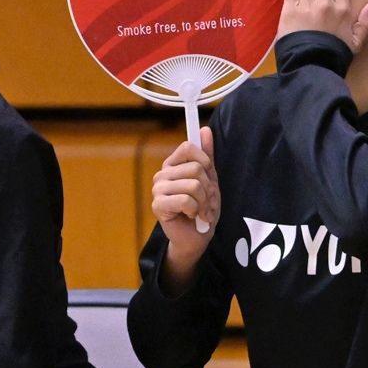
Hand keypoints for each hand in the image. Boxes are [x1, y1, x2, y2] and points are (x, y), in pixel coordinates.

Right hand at [151, 127, 220, 286]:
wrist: (196, 237)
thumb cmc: (202, 209)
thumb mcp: (209, 180)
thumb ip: (207, 156)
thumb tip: (205, 130)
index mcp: (173, 165)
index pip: (188, 147)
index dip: (205, 161)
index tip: (209, 177)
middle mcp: (162, 174)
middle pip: (195, 168)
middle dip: (209, 189)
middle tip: (207, 202)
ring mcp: (158, 189)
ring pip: (193, 185)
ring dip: (204, 202)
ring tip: (202, 211)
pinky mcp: (158, 205)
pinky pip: (186, 200)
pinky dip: (195, 210)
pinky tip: (192, 216)